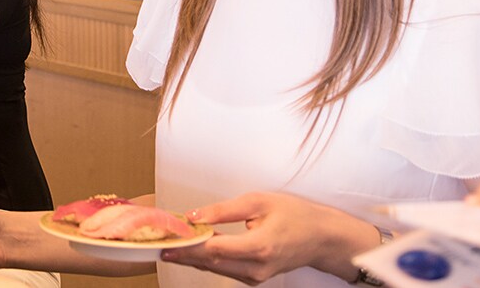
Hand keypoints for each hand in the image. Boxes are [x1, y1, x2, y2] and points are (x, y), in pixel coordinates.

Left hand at [162, 192, 378, 284]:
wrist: (323, 238)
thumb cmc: (295, 214)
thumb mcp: (259, 202)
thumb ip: (224, 210)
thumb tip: (194, 215)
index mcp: (258, 247)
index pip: (213, 249)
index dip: (186, 244)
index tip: (165, 238)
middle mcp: (256, 268)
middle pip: (210, 263)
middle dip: (182, 253)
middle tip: (156, 242)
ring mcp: (256, 276)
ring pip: (215, 269)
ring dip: (191, 257)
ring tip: (167, 244)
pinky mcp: (255, 277)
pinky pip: (225, 269)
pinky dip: (207, 259)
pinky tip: (191, 248)